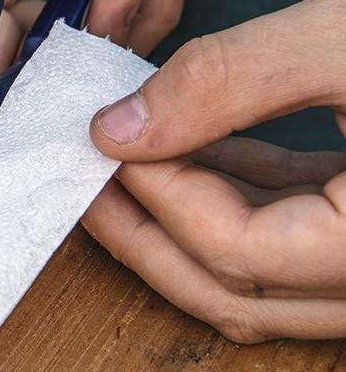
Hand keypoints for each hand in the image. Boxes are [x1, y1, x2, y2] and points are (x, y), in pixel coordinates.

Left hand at [83, 0, 345, 340]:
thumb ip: (232, 80)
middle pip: (233, 292)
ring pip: (257, 274)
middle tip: (81, 174)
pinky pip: (291, 232)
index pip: (237, 248)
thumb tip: (119, 127)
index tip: (102, 129)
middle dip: (145, 234)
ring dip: (181, 217)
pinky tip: (189, 144)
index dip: (157, 189)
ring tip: (118, 158)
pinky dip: (233, 194)